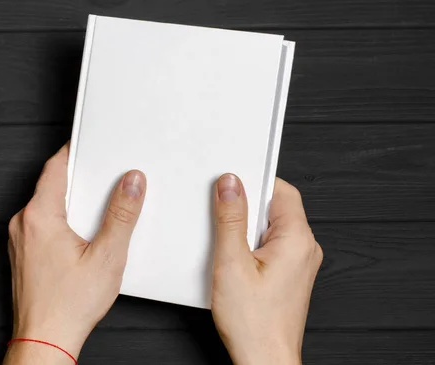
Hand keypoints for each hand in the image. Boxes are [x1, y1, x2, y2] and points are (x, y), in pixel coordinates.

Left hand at [4, 143, 145, 363]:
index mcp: (39, 217)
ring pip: (46, 205)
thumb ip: (122, 215)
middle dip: (79, 178)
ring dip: (70, 201)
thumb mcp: (107, 257)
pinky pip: (41, 223)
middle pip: (51, 184)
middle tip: (103, 176)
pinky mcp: (23, 254)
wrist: (45, 341)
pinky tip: (81, 234)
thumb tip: (132, 183)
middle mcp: (23, 224)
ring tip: (97, 208)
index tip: (88, 142)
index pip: (55, 167)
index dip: (74, 151)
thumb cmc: (68, 306)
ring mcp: (20, 240)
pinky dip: (61, 219)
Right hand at [211, 174, 322, 364]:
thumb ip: (231, 219)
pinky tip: (233, 260)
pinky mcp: (289, 274)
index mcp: (297, 239)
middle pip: (275, 208)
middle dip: (246, 207)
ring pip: (271, 227)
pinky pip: (271, 246)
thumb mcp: (232, 262)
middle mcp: (305, 248)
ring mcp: (299, 263)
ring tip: (227, 245)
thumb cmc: (254, 322)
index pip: (281, 190)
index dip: (255, 181)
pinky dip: (251, 245)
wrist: (264, 360)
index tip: (231, 182)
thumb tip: (230, 184)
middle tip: (222, 215)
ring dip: (246, 228)